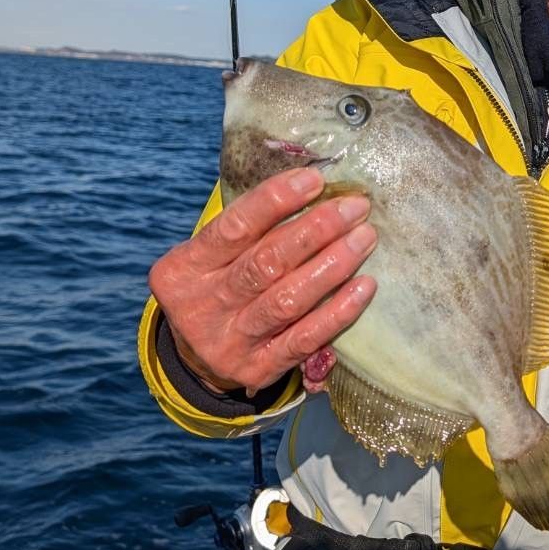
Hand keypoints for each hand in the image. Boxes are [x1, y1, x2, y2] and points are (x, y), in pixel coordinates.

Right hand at [148, 168, 377, 396]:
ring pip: (287, 300)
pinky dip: (338, 311)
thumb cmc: (218, 286)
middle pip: (265, 263)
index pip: (232, 228)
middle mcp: (202, 307)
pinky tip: (365, 286)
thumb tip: (315, 187)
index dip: (275, 200)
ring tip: (364, 238)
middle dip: (316, 230)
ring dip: (333, 265)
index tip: (316, 179)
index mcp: (183, 269)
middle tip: (356, 207)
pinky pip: (304, 339)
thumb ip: (249, 228)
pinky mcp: (258, 370)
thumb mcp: (211, 257)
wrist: (197, 359)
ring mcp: (229, 343)